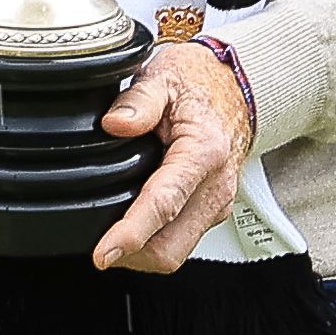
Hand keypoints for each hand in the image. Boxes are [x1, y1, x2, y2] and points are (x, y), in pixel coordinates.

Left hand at [87, 38, 251, 272]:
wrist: (235, 90)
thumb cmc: (199, 85)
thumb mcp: (164, 79)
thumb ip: (139, 100)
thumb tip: (114, 123)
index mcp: (204, 152)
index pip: (164, 205)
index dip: (130, 235)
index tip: (103, 253)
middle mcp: (216, 186)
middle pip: (170, 247)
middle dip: (132, 255)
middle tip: (100, 246)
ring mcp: (217, 204)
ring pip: (176, 252)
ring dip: (142, 253)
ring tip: (115, 236)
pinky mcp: (213, 212)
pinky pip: (181, 241)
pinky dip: (155, 241)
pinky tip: (136, 224)